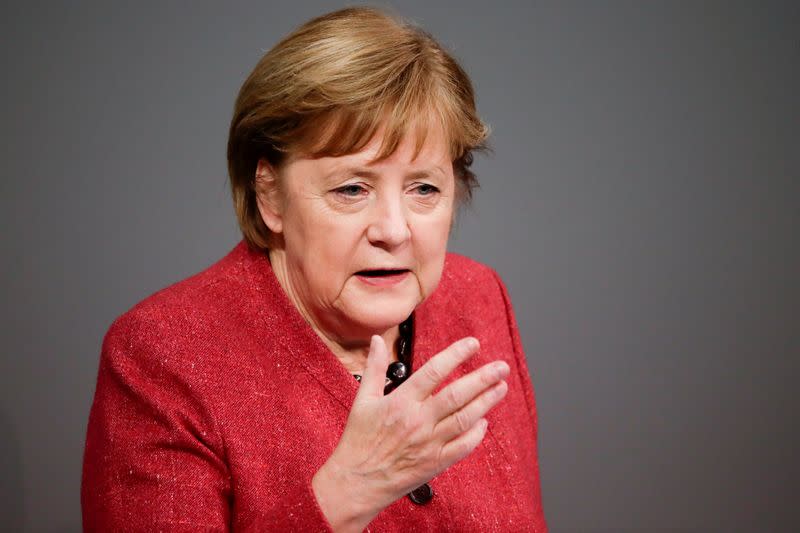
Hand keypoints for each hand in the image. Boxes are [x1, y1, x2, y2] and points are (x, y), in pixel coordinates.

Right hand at [312, 335, 509, 531]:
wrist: (356, 483)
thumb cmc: (358, 441)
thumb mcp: (362, 400)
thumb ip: (374, 367)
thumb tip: (379, 339)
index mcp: (401, 401)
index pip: (434, 371)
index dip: (456, 355)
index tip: (473, 344)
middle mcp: (418, 420)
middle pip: (457, 394)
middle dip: (483, 378)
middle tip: (501, 367)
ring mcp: (429, 443)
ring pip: (465, 418)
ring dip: (486, 402)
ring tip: (501, 388)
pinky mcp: (435, 463)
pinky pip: (462, 447)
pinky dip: (476, 434)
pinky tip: (484, 422)